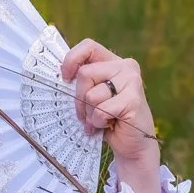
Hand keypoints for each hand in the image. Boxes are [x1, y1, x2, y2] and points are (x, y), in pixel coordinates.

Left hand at [60, 39, 161, 192]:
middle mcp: (126, 67)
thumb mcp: (93, 96)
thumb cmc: (109, 120)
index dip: (71, 59)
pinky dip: (99, 122)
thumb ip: (83, 83)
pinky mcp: (133, 100)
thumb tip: (60, 76)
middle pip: (85, 74)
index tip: (65, 78)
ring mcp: (132, 82)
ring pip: (92, 95)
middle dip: (79, 99)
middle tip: (86, 114)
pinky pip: (101, 110)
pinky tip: (109, 126)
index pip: (89, 46)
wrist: (133, 146)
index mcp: (115, 62)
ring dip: (90, 114)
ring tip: (100, 121)